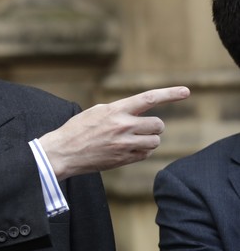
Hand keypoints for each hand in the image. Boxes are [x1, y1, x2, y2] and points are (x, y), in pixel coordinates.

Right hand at [40, 86, 189, 180]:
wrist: (63, 152)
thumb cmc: (77, 130)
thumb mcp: (96, 112)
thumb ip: (118, 110)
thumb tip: (136, 111)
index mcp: (115, 110)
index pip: (148, 98)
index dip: (170, 94)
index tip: (186, 91)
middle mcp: (122, 126)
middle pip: (157, 124)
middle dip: (154, 127)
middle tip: (142, 127)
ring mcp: (124, 144)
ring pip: (155, 141)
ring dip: (149, 140)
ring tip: (134, 139)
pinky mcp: (123, 159)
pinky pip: (145, 154)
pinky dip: (141, 151)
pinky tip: (127, 149)